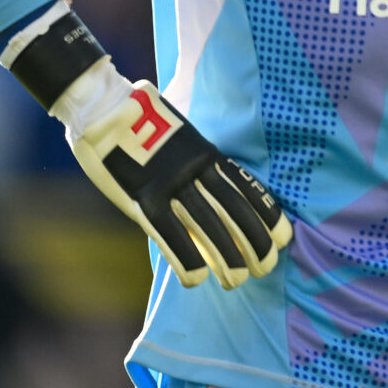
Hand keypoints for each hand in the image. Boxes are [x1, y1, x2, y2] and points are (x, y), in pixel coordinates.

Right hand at [64, 72, 292, 289]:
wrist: (102, 106)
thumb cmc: (137, 120)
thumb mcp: (178, 133)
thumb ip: (195, 157)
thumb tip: (211, 179)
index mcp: (206, 152)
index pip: (245, 186)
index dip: (266, 213)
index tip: (285, 237)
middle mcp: (194, 168)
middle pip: (232, 209)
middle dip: (253, 241)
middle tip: (268, 267)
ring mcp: (168, 183)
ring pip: (205, 224)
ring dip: (225, 256)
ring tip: (238, 281)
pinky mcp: (140, 196)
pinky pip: (166, 231)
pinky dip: (182, 257)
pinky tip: (196, 279)